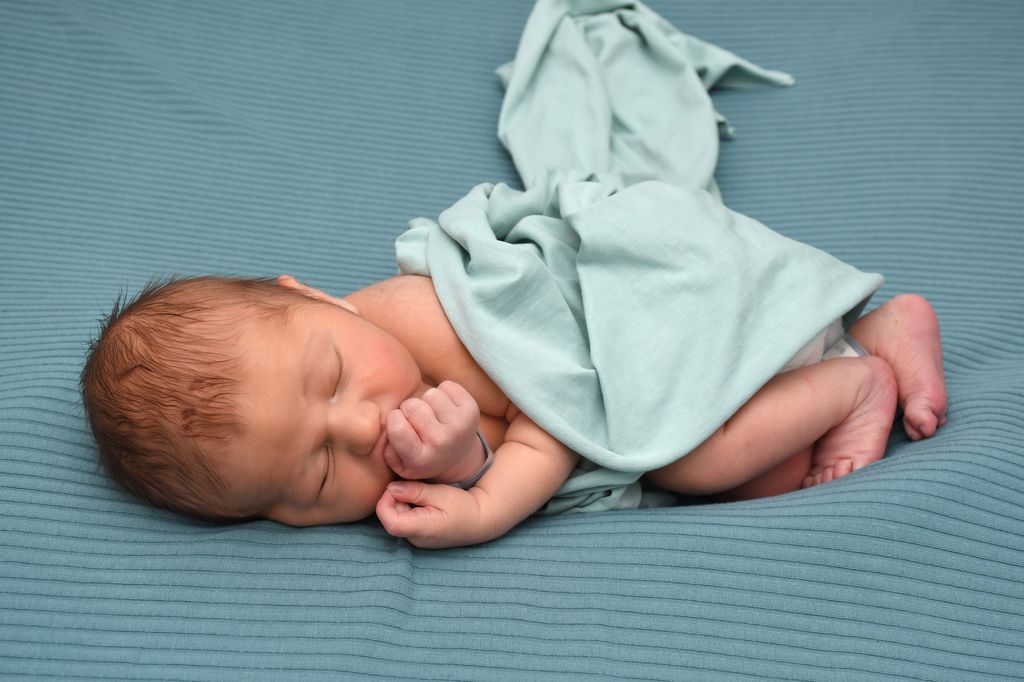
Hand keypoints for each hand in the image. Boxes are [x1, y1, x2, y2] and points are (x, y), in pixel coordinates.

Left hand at [376, 480, 501, 547]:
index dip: (386, 501)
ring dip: (403, 503)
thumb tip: (390, 488)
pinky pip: (405, 521)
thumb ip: (415, 491)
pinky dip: (409, 508)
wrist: (481, 520)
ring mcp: (417, 540)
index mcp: (421, 529)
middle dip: (395, 499)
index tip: (397, 486)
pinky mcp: (420, 536)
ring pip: (397, 518)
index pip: (388, 520)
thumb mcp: (441, 493)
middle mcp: (416, 539)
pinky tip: (424, 501)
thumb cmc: (464, 506)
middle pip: (391, 517)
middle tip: (413, 485)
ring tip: (421, 493)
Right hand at [383, 380, 484, 482]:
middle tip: (417, 421)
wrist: (458, 457)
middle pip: (412, 405)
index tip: (400, 424)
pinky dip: (443, 393)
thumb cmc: (420, 455)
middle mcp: (442, 443)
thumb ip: (384, 446)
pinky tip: (444, 409)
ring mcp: (460, 426)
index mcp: (420, 459)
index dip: (394, 419)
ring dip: (427, 401)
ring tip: (432, 416)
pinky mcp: (472, 410)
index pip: (396, 424)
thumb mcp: (397, 462)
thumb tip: (388, 420)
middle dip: (409, 409)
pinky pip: (447, 385)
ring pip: (430, 393)